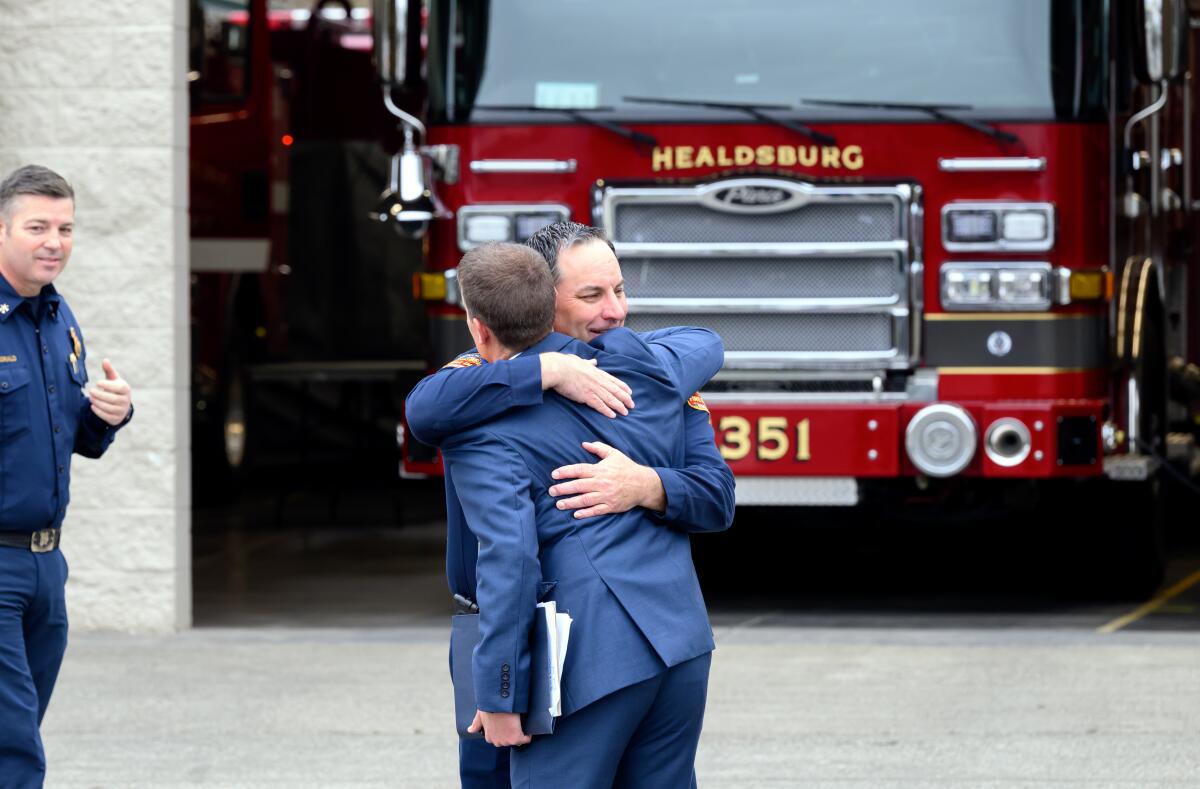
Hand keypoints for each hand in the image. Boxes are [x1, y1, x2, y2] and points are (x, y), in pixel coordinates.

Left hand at [87, 359, 132, 425]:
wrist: (121, 405)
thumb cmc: (115, 389)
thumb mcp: (113, 379)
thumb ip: (109, 370)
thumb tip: (105, 360)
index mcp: (126, 389)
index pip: (119, 388)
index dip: (108, 385)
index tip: (98, 382)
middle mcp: (125, 400)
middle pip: (113, 398)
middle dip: (100, 395)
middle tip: (91, 391)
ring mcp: (121, 410)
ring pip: (109, 407)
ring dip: (98, 402)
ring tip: (90, 398)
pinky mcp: (116, 418)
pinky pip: (106, 415)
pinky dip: (98, 411)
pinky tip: (92, 406)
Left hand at [468, 710, 530, 746]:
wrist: (498, 703)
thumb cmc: (490, 706)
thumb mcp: (480, 715)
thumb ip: (476, 724)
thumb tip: (470, 730)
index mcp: (489, 737)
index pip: (500, 739)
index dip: (505, 731)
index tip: (508, 724)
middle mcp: (497, 742)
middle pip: (508, 741)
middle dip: (512, 733)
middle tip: (514, 722)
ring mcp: (506, 741)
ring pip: (517, 741)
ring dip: (520, 733)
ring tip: (519, 723)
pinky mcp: (515, 738)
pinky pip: (526, 739)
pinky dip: (528, 735)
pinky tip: (527, 727)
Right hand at [539, 353, 632, 417]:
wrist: (558, 369)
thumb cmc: (566, 364)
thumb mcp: (580, 360)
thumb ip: (588, 363)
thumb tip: (593, 361)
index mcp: (597, 372)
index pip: (614, 381)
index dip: (623, 387)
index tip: (630, 393)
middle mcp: (598, 381)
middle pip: (615, 391)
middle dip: (625, 399)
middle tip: (632, 406)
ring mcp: (593, 388)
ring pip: (610, 399)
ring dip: (619, 406)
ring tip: (625, 412)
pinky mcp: (586, 396)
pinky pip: (599, 405)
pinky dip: (607, 411)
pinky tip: (613, 415)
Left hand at [549, 441, 665, 517]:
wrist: (643, 484)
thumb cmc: (627, 468)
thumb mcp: (614, 454)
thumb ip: (599, 448)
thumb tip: (584, 444)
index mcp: (600, 470)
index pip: (579, 470)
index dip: (565, 472)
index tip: (554, 474)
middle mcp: (601, 483)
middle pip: (578, 486)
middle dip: (563, 489)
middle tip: (551, 491)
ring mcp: (606, 495)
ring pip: (585, 500)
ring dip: (570, 503)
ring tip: (558, 504)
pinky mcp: (611, 506)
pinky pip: (596, 510)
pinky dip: (586, 513)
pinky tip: (575, 514)